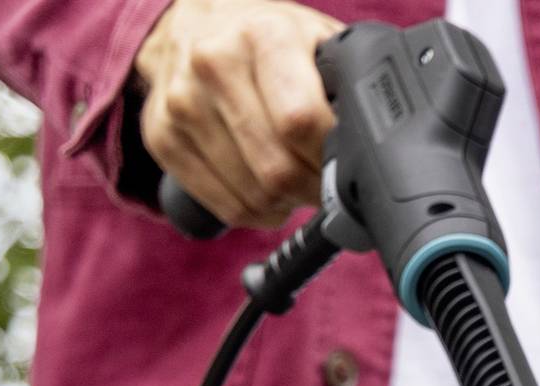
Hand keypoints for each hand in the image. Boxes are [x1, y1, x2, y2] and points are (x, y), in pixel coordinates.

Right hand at [134, 0, 344, 230]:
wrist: (190, 20)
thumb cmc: (264, 35)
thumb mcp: (311, 37)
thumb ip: (344, 83)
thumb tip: (378, 143)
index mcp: (262, 35)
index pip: (302, 122)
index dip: (332, 159)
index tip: (346, 165)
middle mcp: (213, 64)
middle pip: (278, 168)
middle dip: (314, 190)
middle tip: (326, 185)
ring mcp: (181, 102)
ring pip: (253, 194)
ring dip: (286, 204)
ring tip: (296, 182)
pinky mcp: (161, 136)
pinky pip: (223, 205)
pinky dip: (255, 212)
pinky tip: (265, 191)